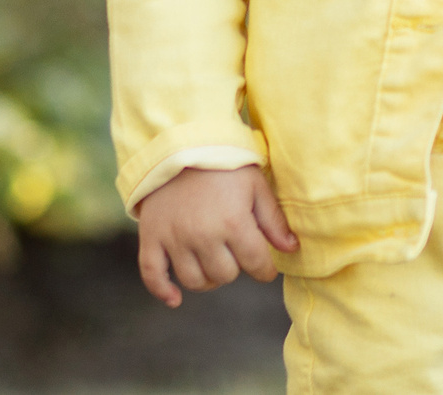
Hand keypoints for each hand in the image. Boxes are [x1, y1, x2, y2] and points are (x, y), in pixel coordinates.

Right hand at [134, 166, 299, 307]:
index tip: (265, 267)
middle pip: (225, 276)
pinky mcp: (152, 237)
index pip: (256, 265)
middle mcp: (202, 236)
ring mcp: (174, 239)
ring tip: (214, 263)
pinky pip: (153, 275)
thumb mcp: (255, 185)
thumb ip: (273, 220)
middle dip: (235, 267)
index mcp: (233, 223)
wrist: (179, 144)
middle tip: (236, 252)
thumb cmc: (223, 165)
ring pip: (195, 281)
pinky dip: (163, 291)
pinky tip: (175, 299)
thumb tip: (290, 249)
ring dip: (208, 278)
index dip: (265, 270)